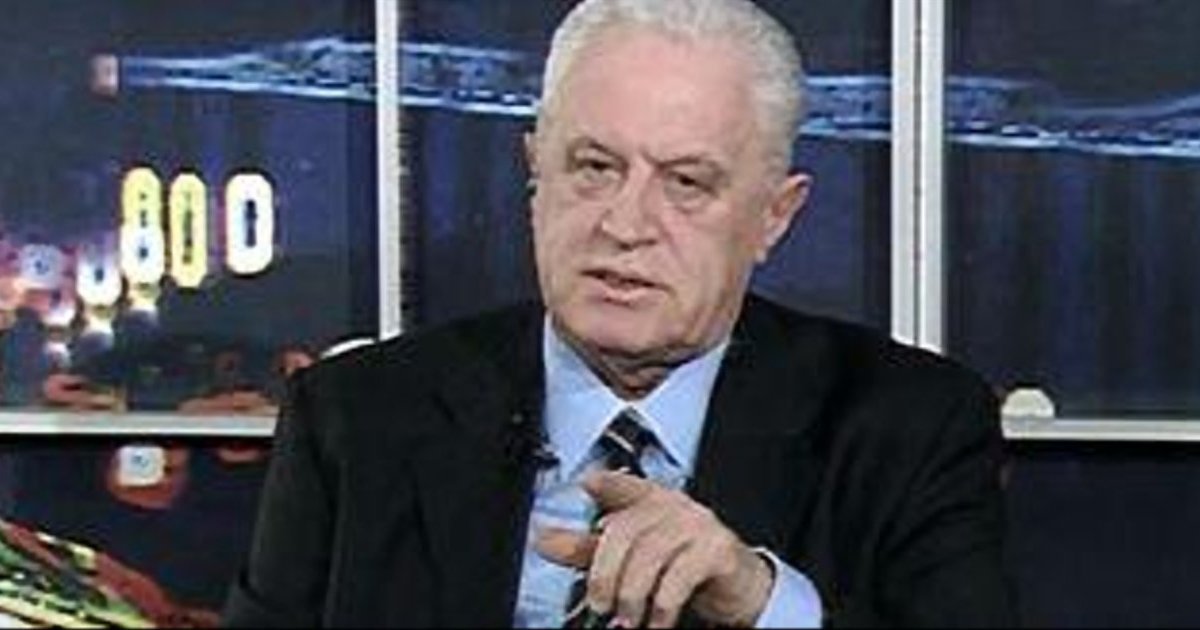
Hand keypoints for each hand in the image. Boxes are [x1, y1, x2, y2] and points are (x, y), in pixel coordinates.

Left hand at [536, 471, 774, 627]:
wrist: (737, 589)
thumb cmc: (681, 567)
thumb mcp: (630, 558)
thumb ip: (588, 549)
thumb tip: (544, 539)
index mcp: (650, 501)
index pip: (624, 484)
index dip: (606, 482)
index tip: (588, 483)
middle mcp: (673, 506)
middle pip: (626, 529)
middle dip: (605, 573)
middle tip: (599, 605)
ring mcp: (698, 525)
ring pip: (650, 555)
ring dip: (632, 595)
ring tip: (627, 620)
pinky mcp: (717, 550)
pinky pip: (679, 577)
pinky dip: (661, 606)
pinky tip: (656, 621)